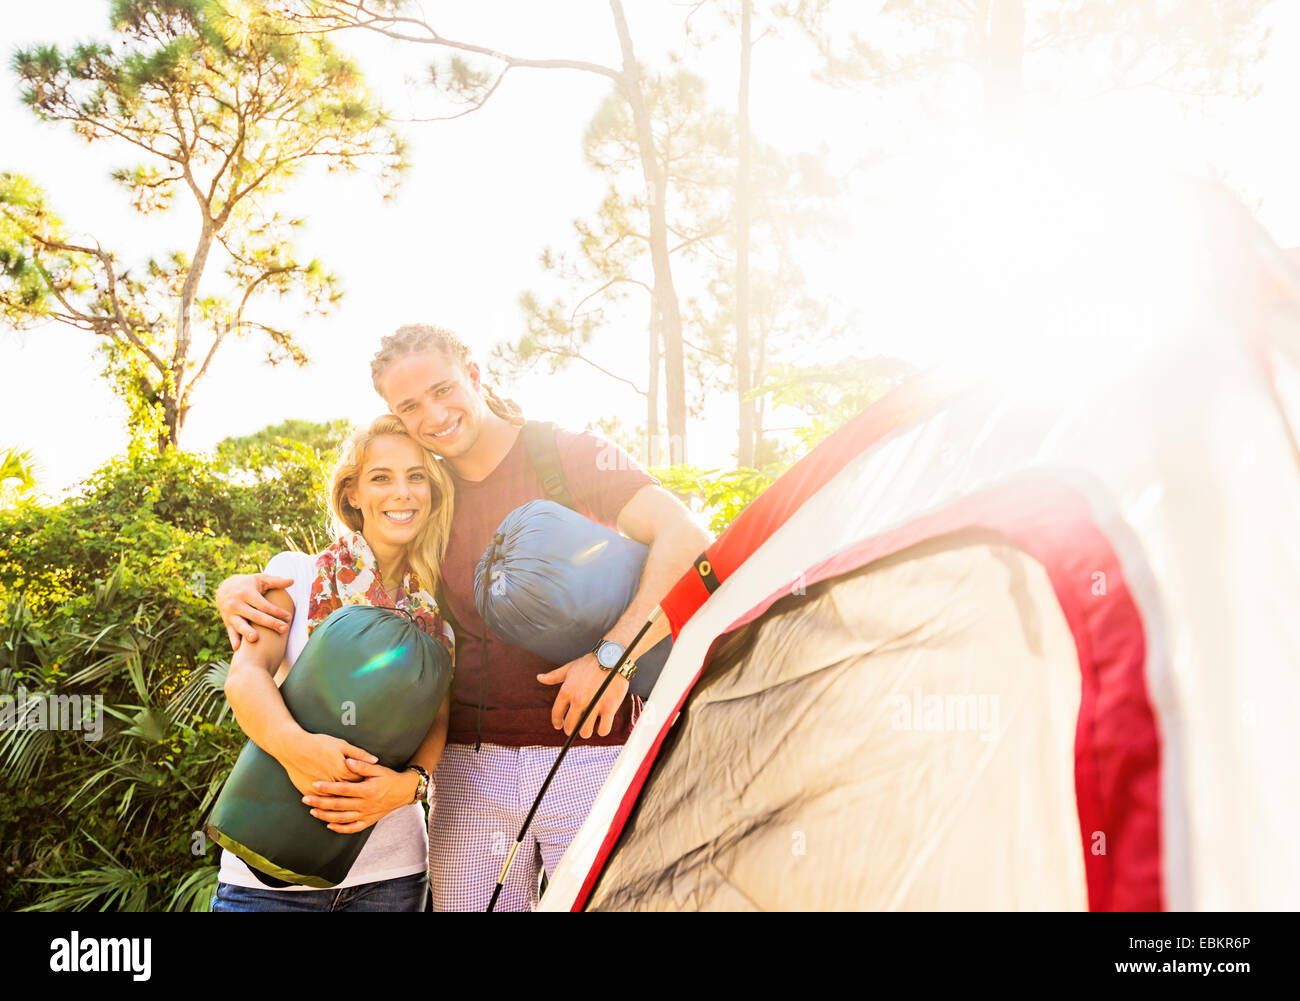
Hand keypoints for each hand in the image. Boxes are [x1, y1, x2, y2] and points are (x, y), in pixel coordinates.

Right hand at [216, 572, 293, 648]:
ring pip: (240, 624)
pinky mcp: (227, 621)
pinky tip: (238, 648)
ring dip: (246, 632)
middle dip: (270, 623)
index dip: (276, 611)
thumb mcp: (260, 579)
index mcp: (246, 593)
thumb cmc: (248, 584)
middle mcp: (237, 603)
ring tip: (255, 639)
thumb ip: (276, 581)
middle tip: (284, 629)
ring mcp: (230, 614)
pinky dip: (233, 639)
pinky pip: (230, 631)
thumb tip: (292, 581)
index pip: (264, 605)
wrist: (224, 588)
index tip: (288, 617)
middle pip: (255, 615)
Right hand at [278, 732, 378, 798]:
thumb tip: (375, 760)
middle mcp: (332, 781)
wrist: (293, 747)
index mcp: (342, 769)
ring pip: (334, 802)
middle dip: (358, 796)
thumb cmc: (318, 744)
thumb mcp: (341, 745)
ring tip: (352, 807)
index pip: (360, 781)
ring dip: (344, 805)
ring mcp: (319, 788)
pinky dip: (327, 807)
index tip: (373, 786)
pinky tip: (334, 810)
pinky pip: (320, 802)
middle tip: (365, 798)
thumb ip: (359, 754)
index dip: (367, 784)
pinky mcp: (308, 791)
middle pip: (349, 793)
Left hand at [301, 759, 420, 833]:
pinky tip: (329, 825)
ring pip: (342, 818)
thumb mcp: (378, 769)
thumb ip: (362, 765)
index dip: (328, 787)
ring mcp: (366, 815)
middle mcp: (366, 804)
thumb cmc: (389, 778)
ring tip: (312, 811)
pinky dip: (340, 828)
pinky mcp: (368, 821)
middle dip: (321, 802)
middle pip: (339, 805)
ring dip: (326, 816)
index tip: (314, 784)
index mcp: (368, 790)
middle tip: (306, 799)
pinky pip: (352, 828)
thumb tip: (347, 760)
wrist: (404, 792)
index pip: (343, 789)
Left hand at [538, 652, 628, 738]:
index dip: (557, 722)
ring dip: (586, 732)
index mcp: (566, 690)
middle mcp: (578, 699)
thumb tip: (539, 678)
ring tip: (588, 729)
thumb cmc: (590, 663)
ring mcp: (594, 704)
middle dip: (571, 729)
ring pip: (586, 731)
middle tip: (575, 729)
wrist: (613, 656)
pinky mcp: (610, 707)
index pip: (556, 713)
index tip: (559, 725)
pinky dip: (602, 731)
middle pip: (570, 726)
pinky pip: (603, 729)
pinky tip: (601, 727)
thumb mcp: (570, 668)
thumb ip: (554, 676)